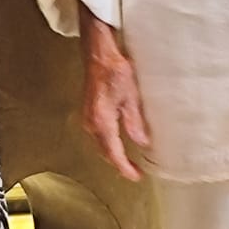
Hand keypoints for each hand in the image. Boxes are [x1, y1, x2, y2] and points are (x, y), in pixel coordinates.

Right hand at [81, 14, 149, 181]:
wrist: (98, 52)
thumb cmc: (113, 68)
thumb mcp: (131, 96)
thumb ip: (135, 122)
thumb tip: (141, 141)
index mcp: (102, 120)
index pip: (113, 153)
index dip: (125, 168)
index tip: (135, 176)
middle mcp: (91, 121)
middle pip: (104, 151)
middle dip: (118, 163)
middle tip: (134, 172)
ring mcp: (88, 116)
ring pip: (100, 143)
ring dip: (112, 153)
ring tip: (127, 160)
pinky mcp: (89, 110)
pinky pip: (97, 134)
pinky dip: (107, 142)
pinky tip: (116, 140)